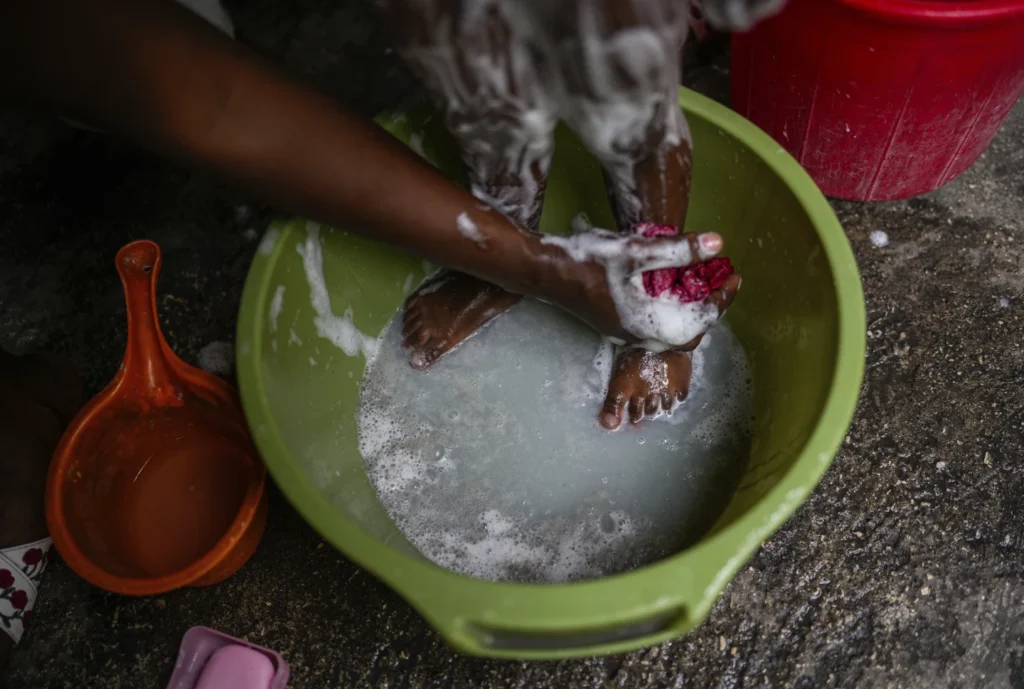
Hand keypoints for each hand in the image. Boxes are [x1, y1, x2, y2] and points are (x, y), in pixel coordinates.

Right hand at [525, 228, 737, 345]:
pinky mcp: (616, 324)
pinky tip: (670, 286)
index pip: (700, 319)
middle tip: (722, 282)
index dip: (722, 299)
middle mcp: (639, 334)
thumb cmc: (587, 261)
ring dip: (690, 309)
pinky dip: (671, 309)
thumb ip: (679, 250)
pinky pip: (654, 324)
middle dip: (709, 308)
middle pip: (689, 333)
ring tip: (701, 282)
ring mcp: (625, 332)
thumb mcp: (636, 250)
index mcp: (648, 322)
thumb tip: (718, 244)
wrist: (543, 271)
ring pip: (671, 330)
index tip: (734, 276)